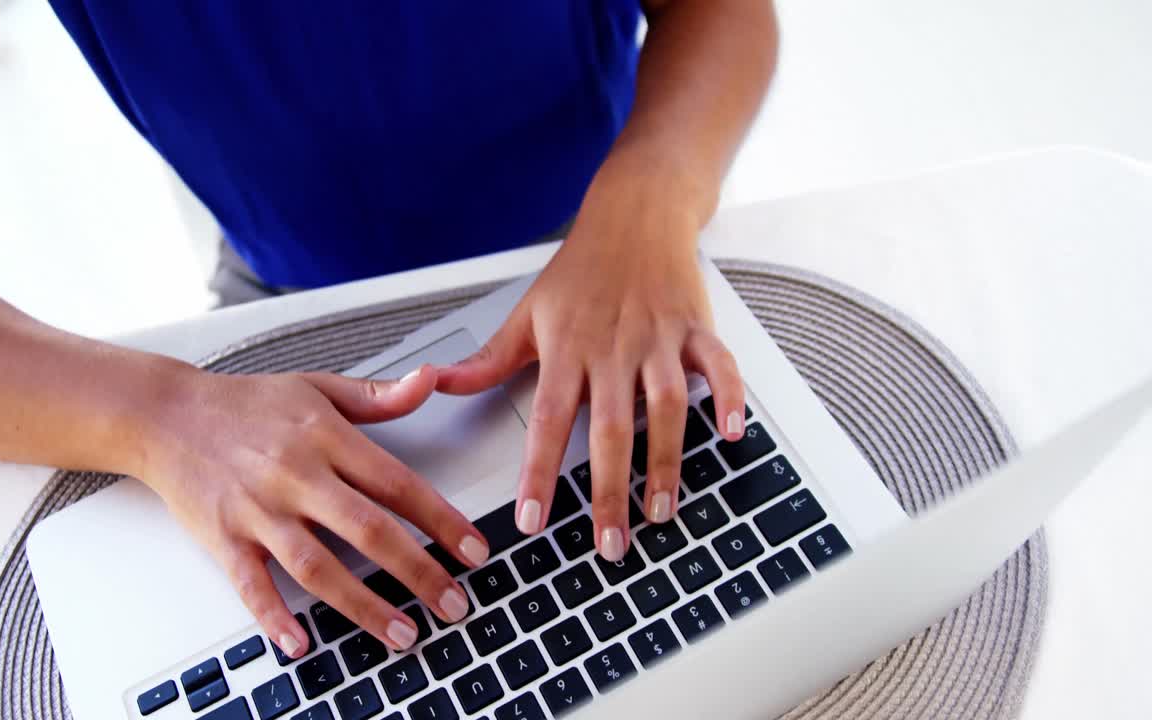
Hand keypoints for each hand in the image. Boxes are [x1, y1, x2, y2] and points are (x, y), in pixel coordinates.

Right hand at [133, 365, 488, 657]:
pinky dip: (274, 615)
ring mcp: (258, 509)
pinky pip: (251, 583)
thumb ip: (378, 394)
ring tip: (402, 633)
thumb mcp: (317, 386)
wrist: (166, 414)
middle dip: (417, 571)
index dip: (442, 520)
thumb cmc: (245, 403)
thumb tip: (430, 379)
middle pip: (368, 529)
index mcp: (326, 437)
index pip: (398, 483)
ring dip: (363, 605)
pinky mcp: (223, 537)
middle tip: (454, 605)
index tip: (475, 550)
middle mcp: (296, 474)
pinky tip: (300, 642)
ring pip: (318, 565)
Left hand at [436, 170, 745, 561]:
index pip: (547, 421)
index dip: (539, 473)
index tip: (533, 521)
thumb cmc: (579, 271)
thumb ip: (486, 361)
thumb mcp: (526, 314)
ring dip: (665, 462)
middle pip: (610, 429)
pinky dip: (728, 397)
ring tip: (661, 511)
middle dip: (609, 491)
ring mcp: (659, 339)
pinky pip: (719, 365)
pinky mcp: (697, 330)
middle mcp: (613, 349)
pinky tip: (729, 435)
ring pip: (666, 406)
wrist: (634, 215)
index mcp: (567, 349)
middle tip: (609, 545)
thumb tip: (436, 385)